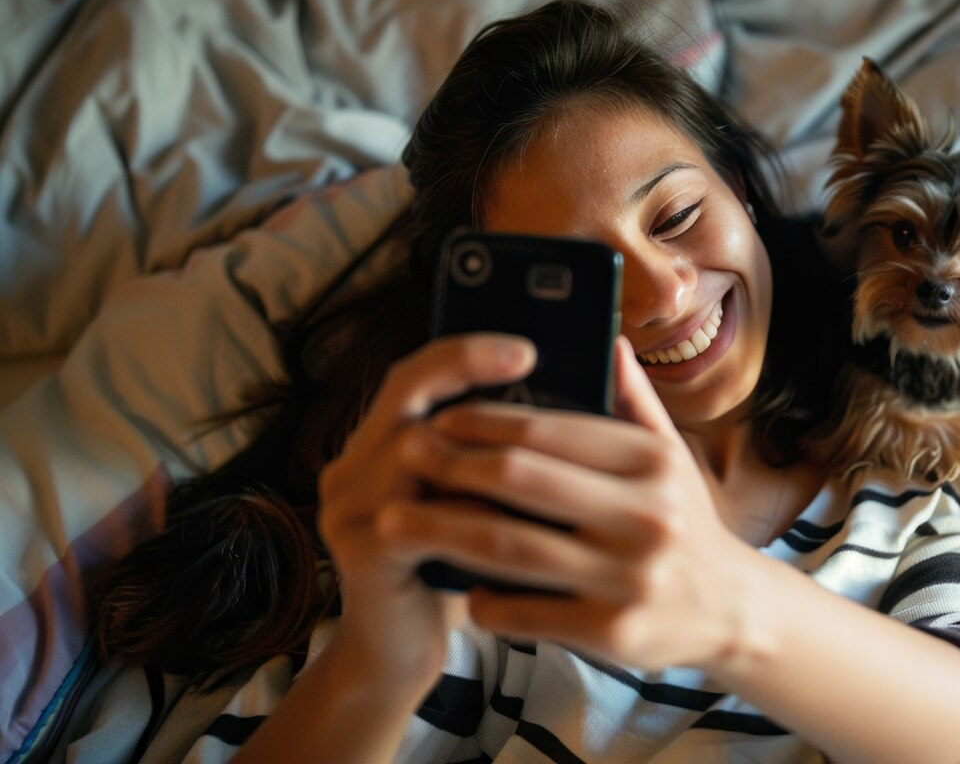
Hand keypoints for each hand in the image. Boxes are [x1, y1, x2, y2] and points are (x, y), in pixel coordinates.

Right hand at [315, 333, 536, 700]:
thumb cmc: (455, 570)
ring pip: (411, 452)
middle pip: (403, 396)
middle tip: (527, 358)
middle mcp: (352, 468)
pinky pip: (417, 520)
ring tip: (537, 443)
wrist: (401, 655)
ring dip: (479, 447)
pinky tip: (517, 515)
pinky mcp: (359, 555)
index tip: (524, 347)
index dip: (462, 354)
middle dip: (463, 369)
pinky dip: (469, 512)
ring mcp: (348, 510)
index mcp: (379, 445)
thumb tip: (569, 393)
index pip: (413, 376)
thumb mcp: (478, 501)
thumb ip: (499, 453)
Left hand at [389, 337, 760, 670]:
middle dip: (452, 466)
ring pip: (510, 548)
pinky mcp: (611, 632)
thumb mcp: (671, 457)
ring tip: (392, 521)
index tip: (441, 417)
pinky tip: (458, 586)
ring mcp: (628, 576)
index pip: (553, 430)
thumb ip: (634, 401)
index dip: (487, 422)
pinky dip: (482, 598)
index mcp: (653, 462)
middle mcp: (645, 514)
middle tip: (405, 456)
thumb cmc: (686, 522)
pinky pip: (524, 610)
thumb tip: (606, 339)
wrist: (734, 609)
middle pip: (522, 482)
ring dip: (441, 530)